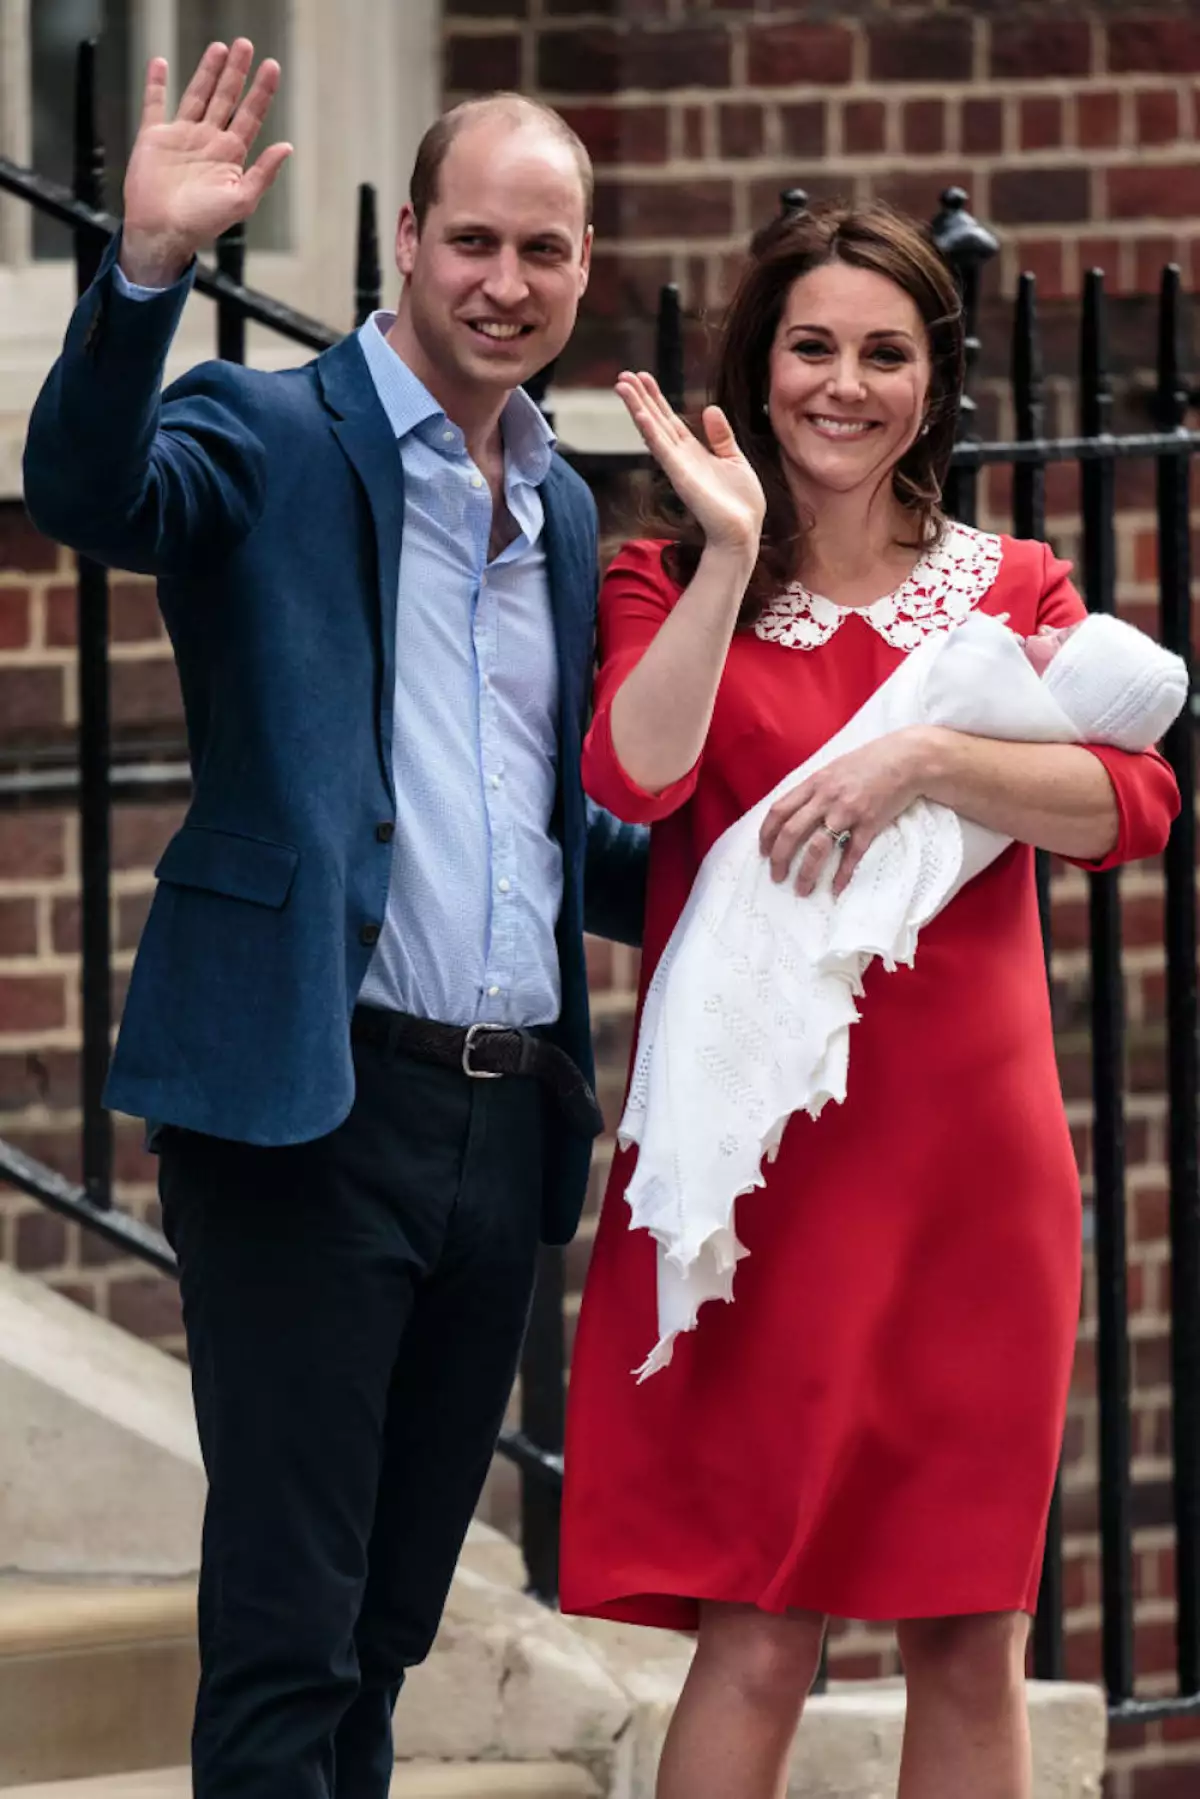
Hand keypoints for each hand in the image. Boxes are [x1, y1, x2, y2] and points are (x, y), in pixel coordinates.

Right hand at [120, 40, 292, 285]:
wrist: (163, 231)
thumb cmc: (202, 223)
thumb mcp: (241, 201)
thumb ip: (264, 173)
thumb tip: (287, 146)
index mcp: (230, 155)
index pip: (250, 115)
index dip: (261, 91)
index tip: (271, 66)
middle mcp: (208, 141)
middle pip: (225, 98)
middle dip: (237, 72)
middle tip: (245, 45)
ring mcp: (181, 136)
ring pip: (196, 94)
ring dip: (207, 71)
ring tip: (220, 48)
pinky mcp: (154, 137)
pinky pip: (154, 104)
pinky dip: (155, 84)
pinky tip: (160, 63)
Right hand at [615, 370, 764, 556]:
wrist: (743, 532)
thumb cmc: (740, 503)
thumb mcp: (735, 459)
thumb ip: (721, 436)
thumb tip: (709, 409)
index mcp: (694, 452)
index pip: (669, 420)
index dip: (656, 398)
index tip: (643, 377)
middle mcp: (681, 457)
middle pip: (656, 421)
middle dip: (640, 398)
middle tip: (622, 375)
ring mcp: (678, 467)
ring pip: (653, 431)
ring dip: (637, 408)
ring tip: (622, 385)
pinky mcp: (681, 477)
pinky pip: (663, 451)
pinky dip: (651, 432)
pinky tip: (640, 415)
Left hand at [758, 728, 931, 897]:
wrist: (907, 759)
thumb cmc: (869, 763)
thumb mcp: (833, 769)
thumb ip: (814, 789)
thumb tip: (794, 811)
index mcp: (814, 783)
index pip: (779, 811)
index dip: (767, 834)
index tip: (763, 852)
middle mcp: (826, 797)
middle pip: (792, 832)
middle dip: (780, 859)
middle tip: (776, 877)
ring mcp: (848, 811)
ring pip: (818, 847)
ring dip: (807, 872)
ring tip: (802, 889)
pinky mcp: (870, 823)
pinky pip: (852, 854)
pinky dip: (842, 875)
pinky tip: (835, 889)